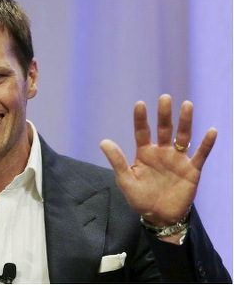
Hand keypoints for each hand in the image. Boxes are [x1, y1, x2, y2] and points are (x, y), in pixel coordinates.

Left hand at [100, 94, 215, 226]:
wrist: (159, 216)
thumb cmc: (140, 198)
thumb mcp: (125, 180)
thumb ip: (117, 161)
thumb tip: (103, 141)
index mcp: (144, 152)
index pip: (142, 132)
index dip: (141, 118)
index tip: (140, 104)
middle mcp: (162, 152)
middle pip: (164, 129)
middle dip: (164, 114)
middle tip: (165, 98)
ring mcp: (178, 159)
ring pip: (183, 137)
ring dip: (185, 122)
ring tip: (186, 105)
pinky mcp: (192, 170)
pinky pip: (200, 155)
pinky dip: (206, 144)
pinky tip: (211, 131)